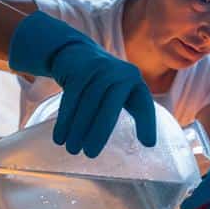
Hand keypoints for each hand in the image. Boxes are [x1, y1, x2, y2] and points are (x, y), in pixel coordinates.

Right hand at [8, 12, 155, 156]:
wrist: (76, 53)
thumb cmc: (103, 82)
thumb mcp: (120, 91)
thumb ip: (133, 110)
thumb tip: (149, 145)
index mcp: (134, 81)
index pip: (144, 105)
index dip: (147, 124)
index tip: (148, 144)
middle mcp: (120, 73)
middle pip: (110, 106)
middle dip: (99, 131)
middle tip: (91, 154)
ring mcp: (99, 68)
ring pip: (88, 103)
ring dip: (78, 129)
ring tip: (73, 149)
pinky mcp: (79, 70)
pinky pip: (71, 97)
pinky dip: (65, 119)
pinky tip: (60, 137)